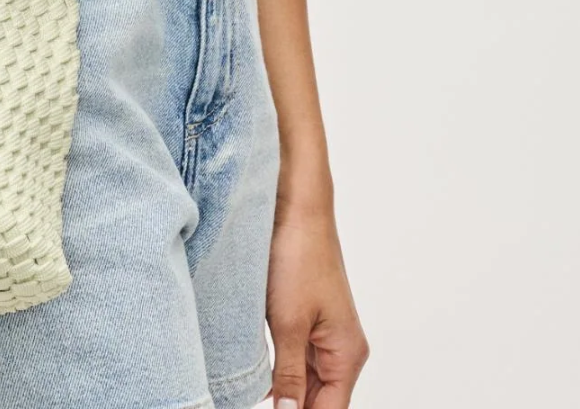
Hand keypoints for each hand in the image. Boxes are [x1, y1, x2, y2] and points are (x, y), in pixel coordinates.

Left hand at [266, 204, 369, 405]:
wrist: (296, 209)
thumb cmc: (299, 257)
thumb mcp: (288, 324)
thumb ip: (289, 376)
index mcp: (347, 355)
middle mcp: (342, 349)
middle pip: (319, 400)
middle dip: (291, 407)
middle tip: (251, 401)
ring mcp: (325, 335)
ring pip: (306, 382)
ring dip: (283, 391)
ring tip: (251, 392)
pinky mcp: (307, 321)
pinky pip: (296, 360)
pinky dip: (279, 371)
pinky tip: (256, 376)